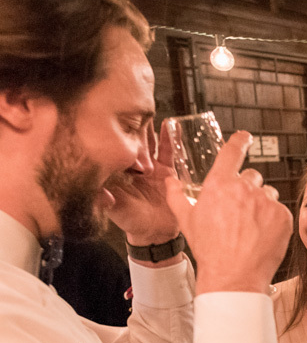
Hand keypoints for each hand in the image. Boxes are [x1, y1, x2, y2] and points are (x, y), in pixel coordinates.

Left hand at [103, 120, 179, 245]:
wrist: (158, 234)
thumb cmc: (135, 223)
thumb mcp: (119, 212)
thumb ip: (108, 203)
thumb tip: (99, 194)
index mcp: (118, 173)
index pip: (114, 150)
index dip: (113, 137)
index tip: (109, 120)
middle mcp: (132, 167)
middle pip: (131, 142)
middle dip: (130, 127)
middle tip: (128, 108)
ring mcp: (150, 167)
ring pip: (148, 143)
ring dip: (148, 128)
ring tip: (147, 110)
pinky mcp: (167, 170)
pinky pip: (168, 151)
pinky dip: (170, 138)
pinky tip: (170, 123)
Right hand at [165, 131, 292, 293]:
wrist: (234, 275)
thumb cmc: (209, 249)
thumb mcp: (187, 220)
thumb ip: (177, 195)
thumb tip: (170, 180)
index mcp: (219, 184)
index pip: (231, 153)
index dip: (239, 142)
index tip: (245, 136)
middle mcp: (244, 188)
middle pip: (251, 176)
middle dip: (246, 189)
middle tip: (239, 212)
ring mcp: (266, 201)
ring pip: (267, 193)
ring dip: (261, 204)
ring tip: (250, 227)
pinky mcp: (283, 216)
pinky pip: (279, 210)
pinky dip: (274, 220)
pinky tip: (262, 235)